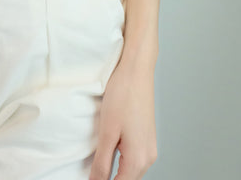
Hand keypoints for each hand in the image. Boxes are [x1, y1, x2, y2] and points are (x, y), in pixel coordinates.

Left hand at [89, 58, 157, 179]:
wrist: (137, 70)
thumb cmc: (123, 95)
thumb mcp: (107, 132)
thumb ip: (101, 164)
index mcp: (138, 160)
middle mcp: (148, 157)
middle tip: (91, 173)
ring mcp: (150, 148)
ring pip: (130, 172)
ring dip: (115, 173)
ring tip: (97, 166)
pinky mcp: (147, 139)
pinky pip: (134, 160)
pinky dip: (121, 162)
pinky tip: (109, 154)